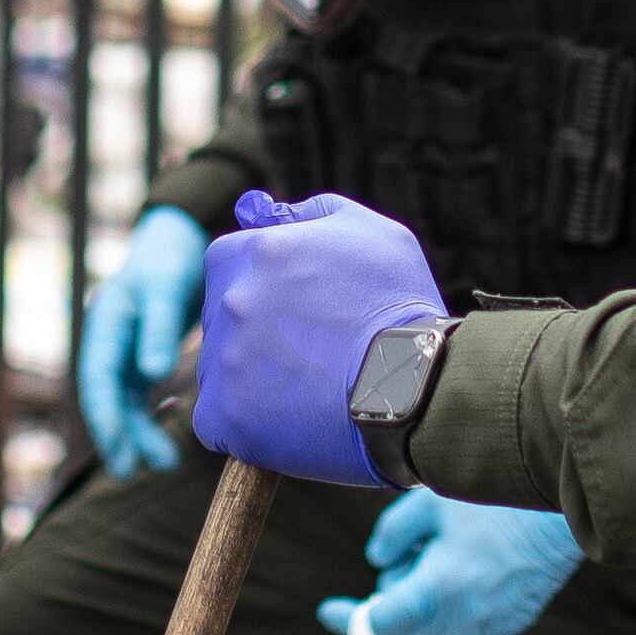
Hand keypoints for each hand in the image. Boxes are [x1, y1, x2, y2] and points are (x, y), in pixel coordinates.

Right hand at [75, 207, 206, 480]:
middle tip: (129, 471)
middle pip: (105, 397)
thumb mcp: (166, 290)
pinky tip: (168, 435)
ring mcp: (121, 353)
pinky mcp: (139, 358)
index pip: (98, 378)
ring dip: (136, 433)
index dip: (104, 416)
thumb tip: (153, 375)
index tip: (116, 449)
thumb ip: (159, 329)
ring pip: (122, 402)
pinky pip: (137, 396)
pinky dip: (149, 417)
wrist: (177, 243)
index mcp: (105, 325)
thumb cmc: (170, 262)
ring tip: (163, 463)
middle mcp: (107, 343)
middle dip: (116, 436)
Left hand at [187, 191, 441, 490]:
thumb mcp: (376, 234)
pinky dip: (244, 422)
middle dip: (249, 327)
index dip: (253, 280)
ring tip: (303, 387)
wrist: (419, 388)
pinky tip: (287, 420)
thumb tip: (278, 212)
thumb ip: (318, 214)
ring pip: (218, 366)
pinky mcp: (223, 416)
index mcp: (262, 252)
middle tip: (299, 349)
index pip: (227, 259)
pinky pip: (216, 418)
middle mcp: (234, 300)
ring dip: (248, 374)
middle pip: (219, 312)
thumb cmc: (402, 309)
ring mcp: (223, 360)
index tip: (284, 305)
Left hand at [322, 487, 582, 634]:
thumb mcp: (429, 504)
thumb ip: (391, 536)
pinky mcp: (507, 629)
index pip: (375, 620)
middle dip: (403, 580)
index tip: (327, 611)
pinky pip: (462, 627)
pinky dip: (455, 604)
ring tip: (458, 547)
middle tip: (428, 537)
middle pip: (405, 614)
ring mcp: (486, 632)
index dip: (346, 617)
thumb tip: (379, 561)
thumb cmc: (497, 503)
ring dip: (430, 593)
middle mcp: (458, 626)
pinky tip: (473, 566)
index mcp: (432, 598)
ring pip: (432, 622)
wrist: (567, 513)